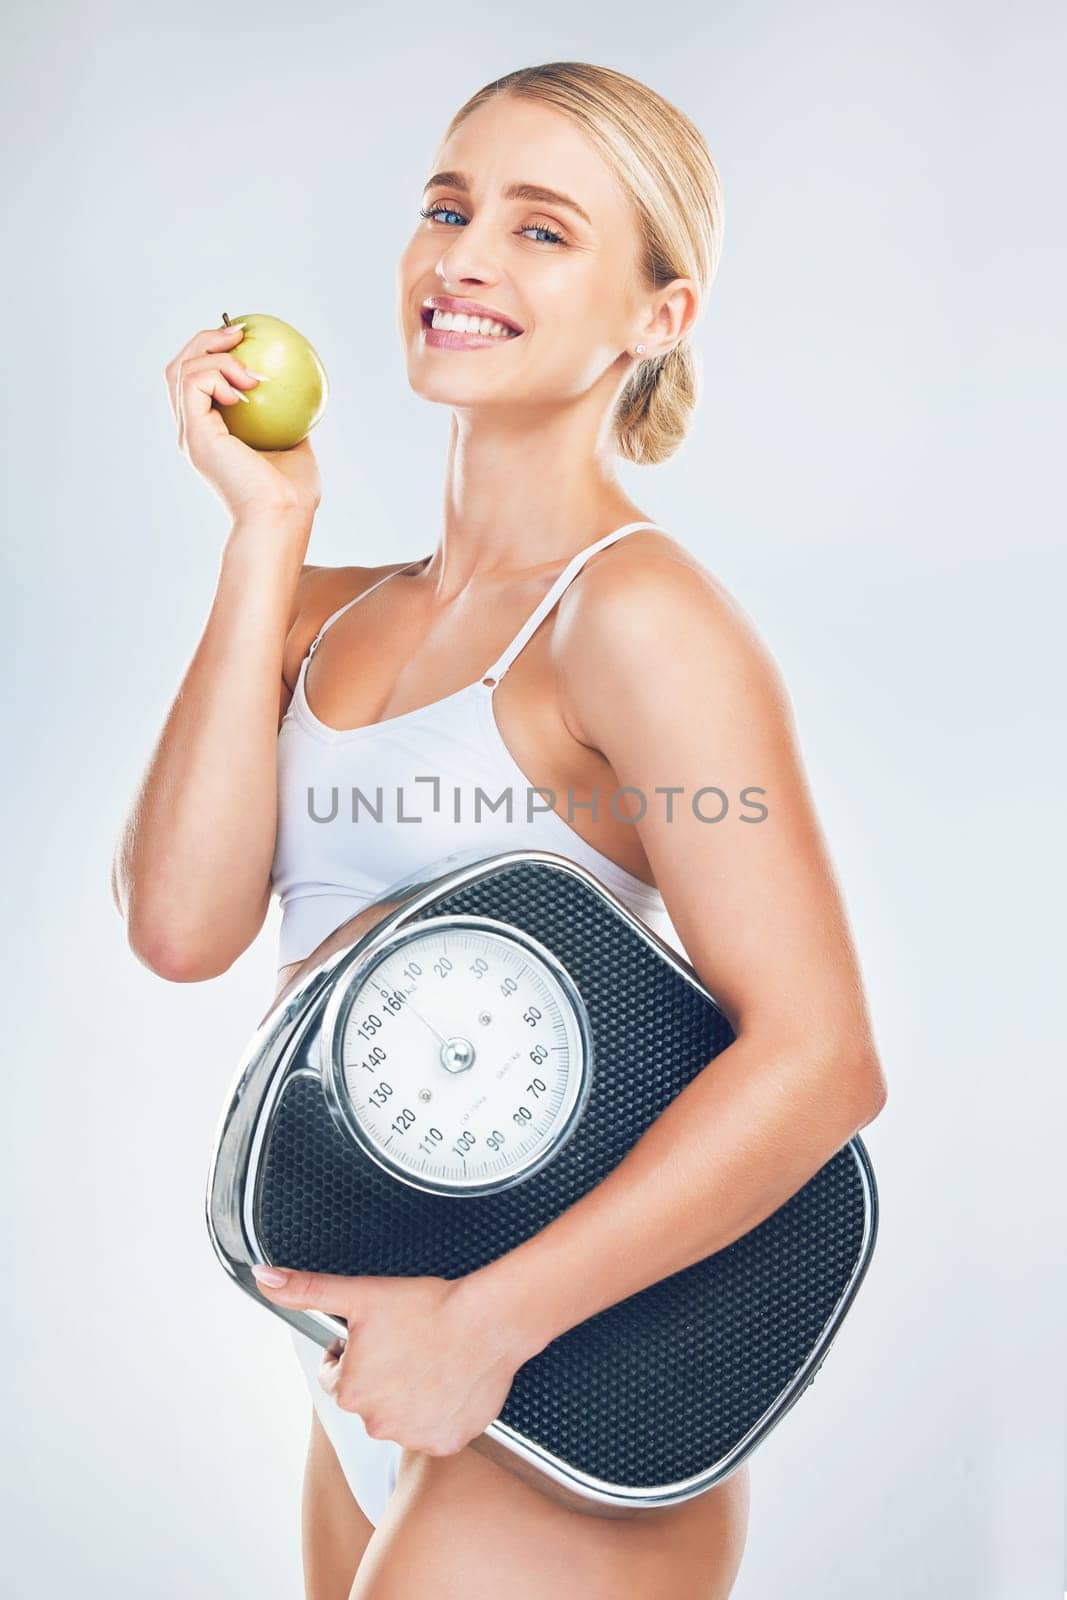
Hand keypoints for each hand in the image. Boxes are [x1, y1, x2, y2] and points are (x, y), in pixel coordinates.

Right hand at [164, 321, 321, 521]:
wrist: (281, 519)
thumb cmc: (293, 497)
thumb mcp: (296, 449)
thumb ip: (288, 423)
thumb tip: (301, 397)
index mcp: (210, 435)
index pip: (196, 383)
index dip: (213, 354)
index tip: (247, 340)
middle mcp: (192, 432)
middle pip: (178, 368)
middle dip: (205, 341)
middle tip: (240, 333)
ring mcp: (189, 432)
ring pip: (181, 368)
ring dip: (216, 355)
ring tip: (249, 366)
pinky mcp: (194, 433)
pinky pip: (194, 381)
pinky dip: (218, 373)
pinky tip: (247, 387)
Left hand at [251, 1266, 531, 1455]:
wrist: (489, 1321)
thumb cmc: (429, 1307)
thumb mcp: (361, 1294)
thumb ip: (308, 1290)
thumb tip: (264, 1278)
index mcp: (350, 1391)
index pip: (338, 1377)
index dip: (354, 1353)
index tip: (380, 1336)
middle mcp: (377, 1423)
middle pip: (369, 1399)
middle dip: (382, 1375)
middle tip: (409, 1345)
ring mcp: (414, 1437)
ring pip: (401, 1417)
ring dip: (409, 1395)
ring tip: (431, 1361)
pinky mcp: (447, 1443)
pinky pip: (434, 1430)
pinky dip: (439, 1412)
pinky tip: (449, 1383)